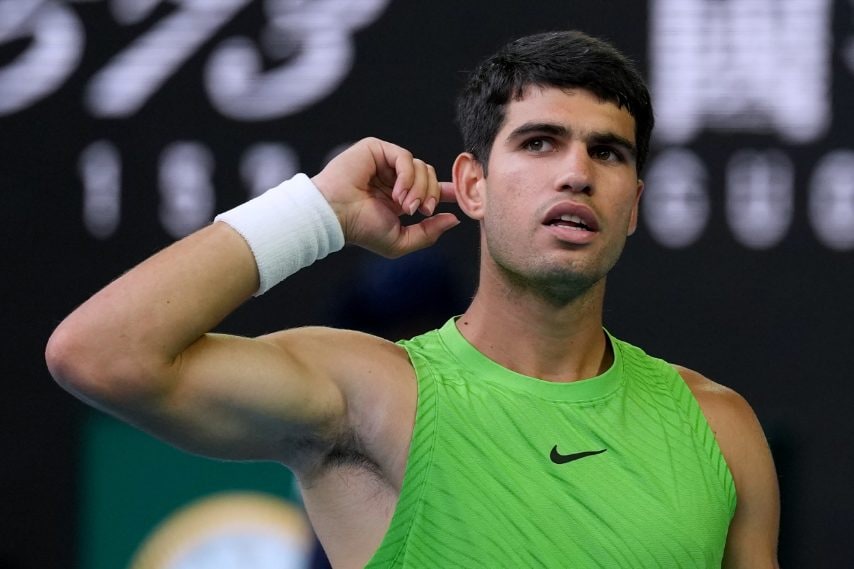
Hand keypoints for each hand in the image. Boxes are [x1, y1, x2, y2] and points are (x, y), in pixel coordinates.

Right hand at [311, 137, 459, 257]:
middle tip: (421, 211)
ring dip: (419, 189)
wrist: (335, 216)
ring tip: (405, 206)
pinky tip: (396, 193)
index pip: (429, 188)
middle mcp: (393, 178)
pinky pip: (405, 158)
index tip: (460, 197)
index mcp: (399, 197)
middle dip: (432, 195)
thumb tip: (454, 220)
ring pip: (422, 166)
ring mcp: (384, 163)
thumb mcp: (401, 241)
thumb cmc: (361, 230)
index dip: (446, 191)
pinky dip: (407, 177)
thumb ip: (429, 233)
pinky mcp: (376, 149)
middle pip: (430, 176)